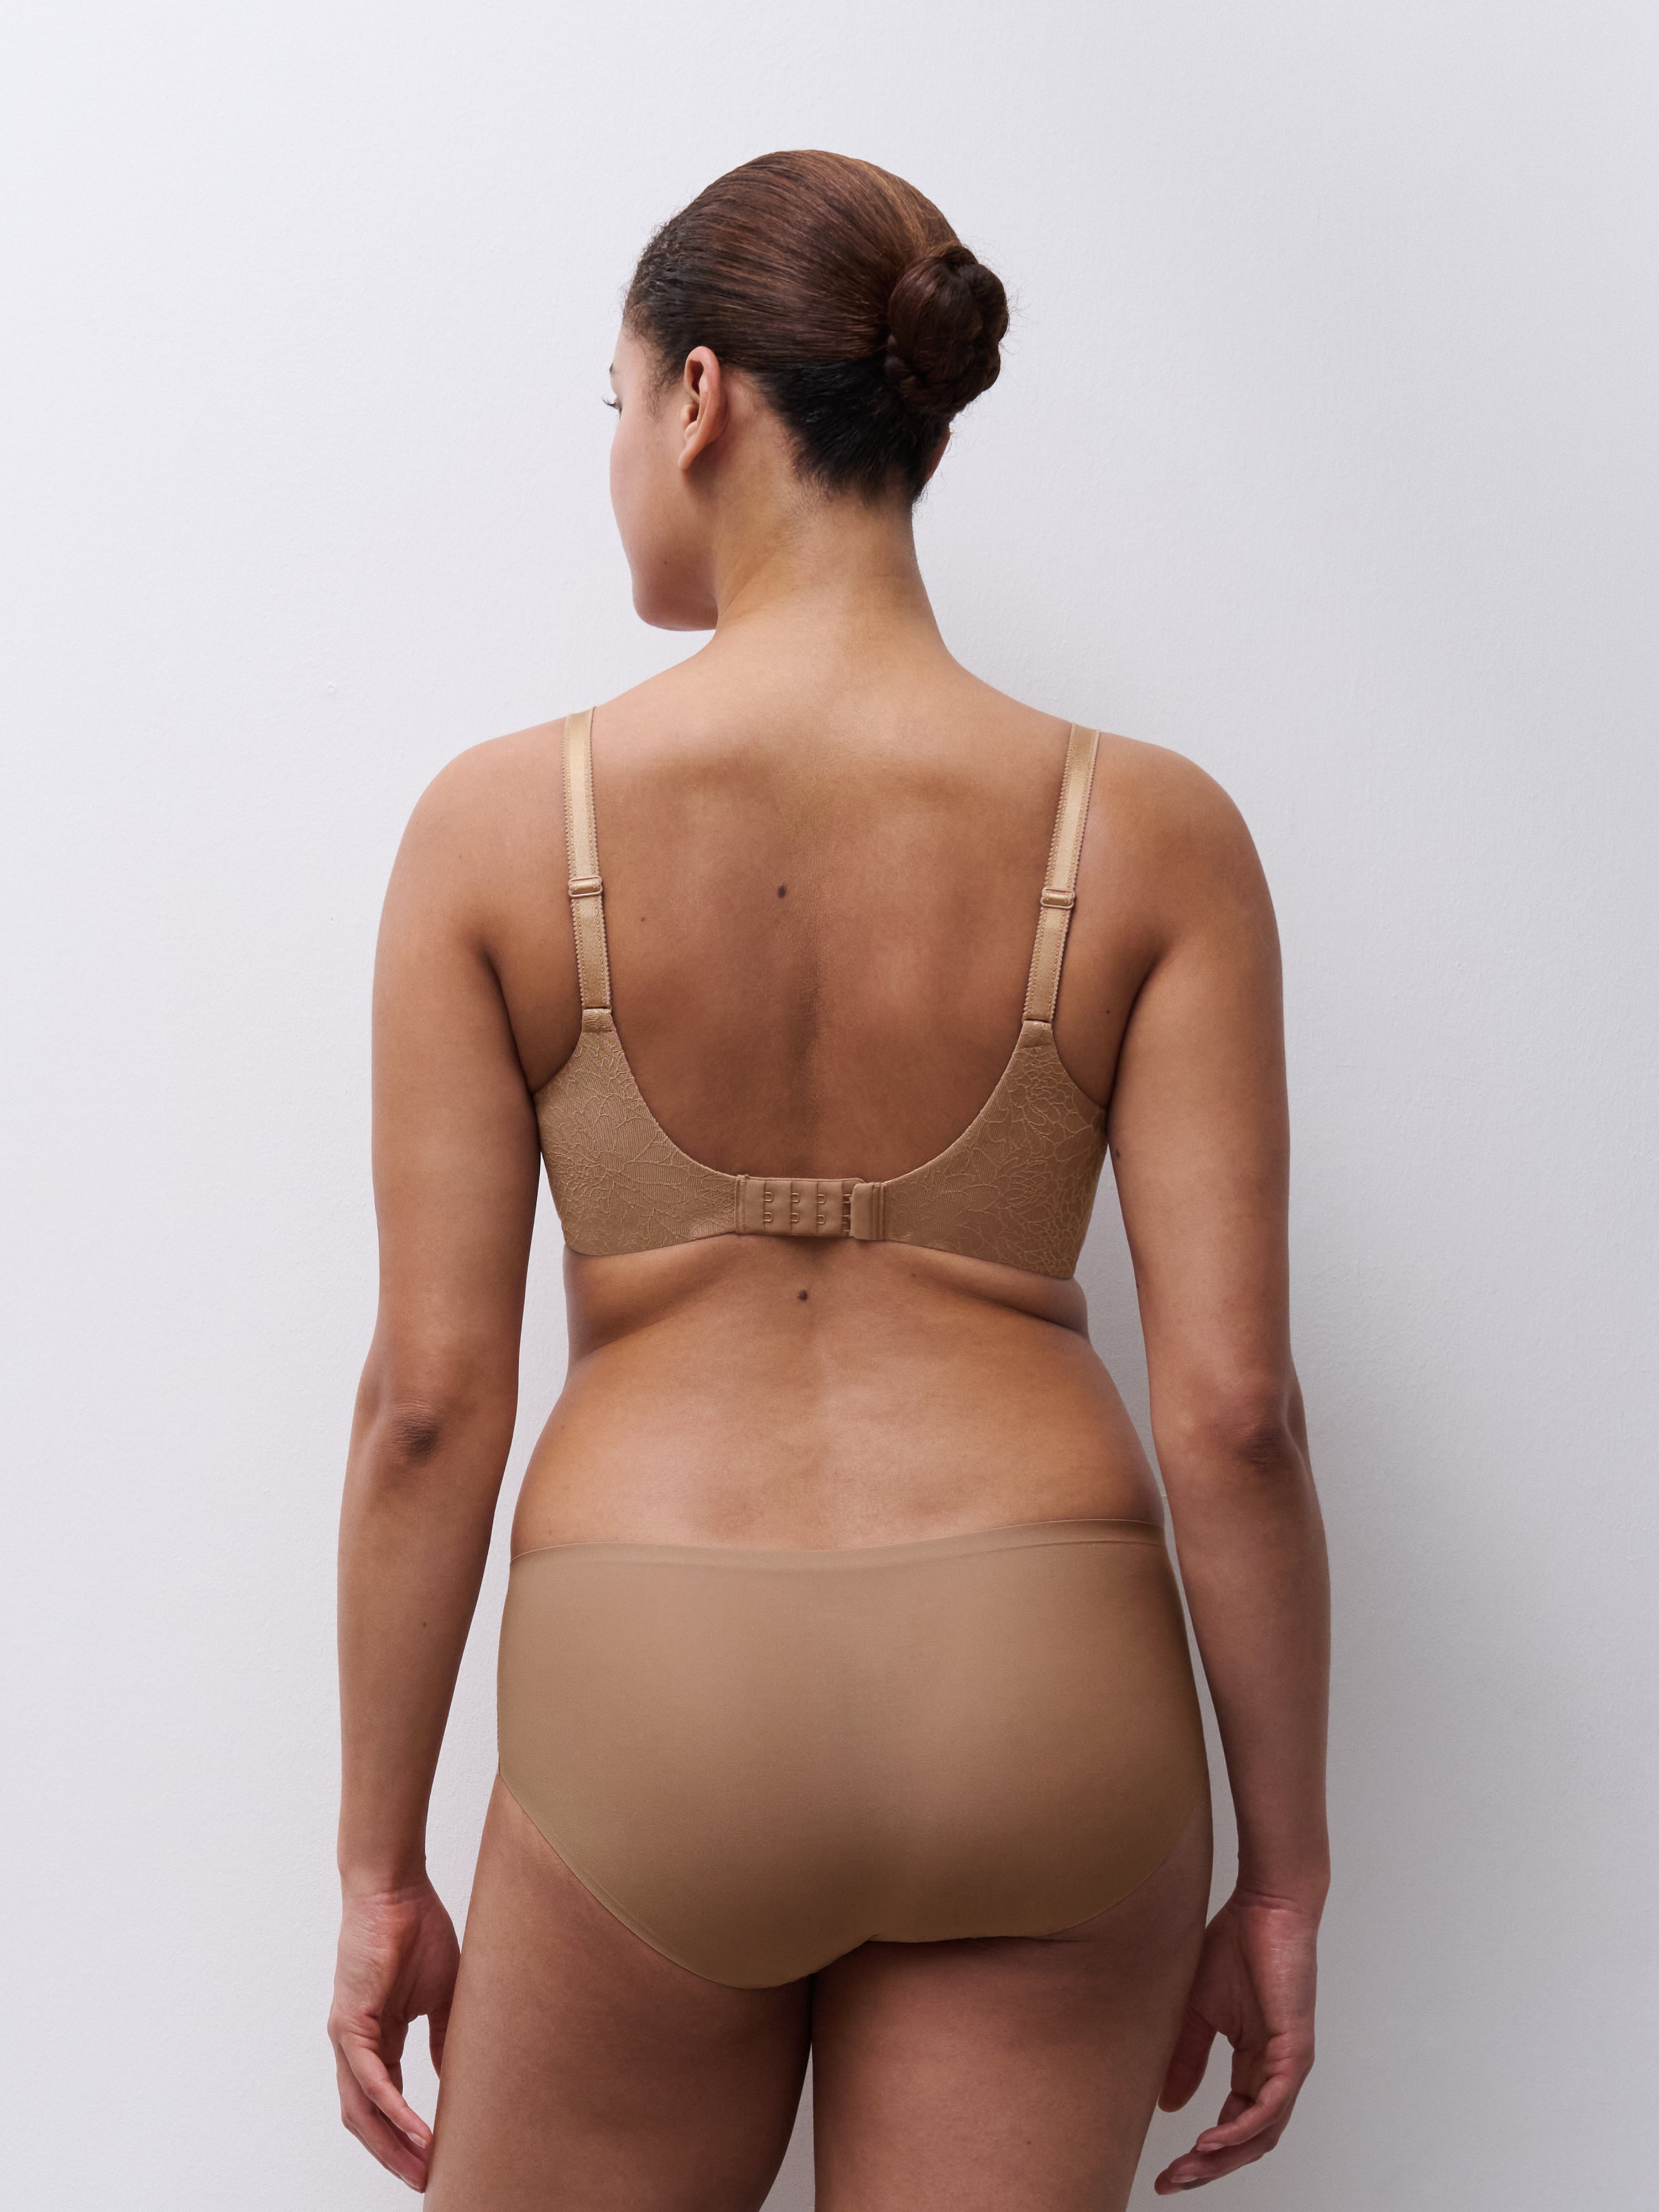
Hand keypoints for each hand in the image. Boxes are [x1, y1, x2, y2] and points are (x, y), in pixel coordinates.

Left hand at [329, 1877, 459, 2189]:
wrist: (395, 1890)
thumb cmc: (417, 1929)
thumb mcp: (440, 1994)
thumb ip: (440, 2036)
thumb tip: (449, 2075)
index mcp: (376, 2038)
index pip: (387, 2101)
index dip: (406, 2134)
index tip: (435, 2157)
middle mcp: (354, 2045)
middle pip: (368, 2118)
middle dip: (395, 2154)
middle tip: (426, 2179)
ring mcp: (347, 2036)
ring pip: (362, 2109)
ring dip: (391, 2143)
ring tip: (423, 2167)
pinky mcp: (350, 2024)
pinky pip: (369, 2079)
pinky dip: (392, 2108)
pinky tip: (416, 2129)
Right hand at [1152, 1886, 1318, 2193]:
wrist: (1266, 1907)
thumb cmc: (1237, 1945)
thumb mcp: (1197, 2009)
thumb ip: (1187, 2056)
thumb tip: (1170, 2105)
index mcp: (1256, 2064)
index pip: (1233, 2125)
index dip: (1202, 2153)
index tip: (1167, 2170)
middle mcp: (1278, 2072)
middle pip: (1248, 2141)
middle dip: (1210, 2167)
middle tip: (1173, 2181)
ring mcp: (1289, 2064)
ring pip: (1261, 2132)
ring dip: (1224, 2157)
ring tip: (1188, 2168)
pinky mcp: (1295, 2050)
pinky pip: (1270, 2106)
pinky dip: (1242, 2128)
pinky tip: (1212, 2139)